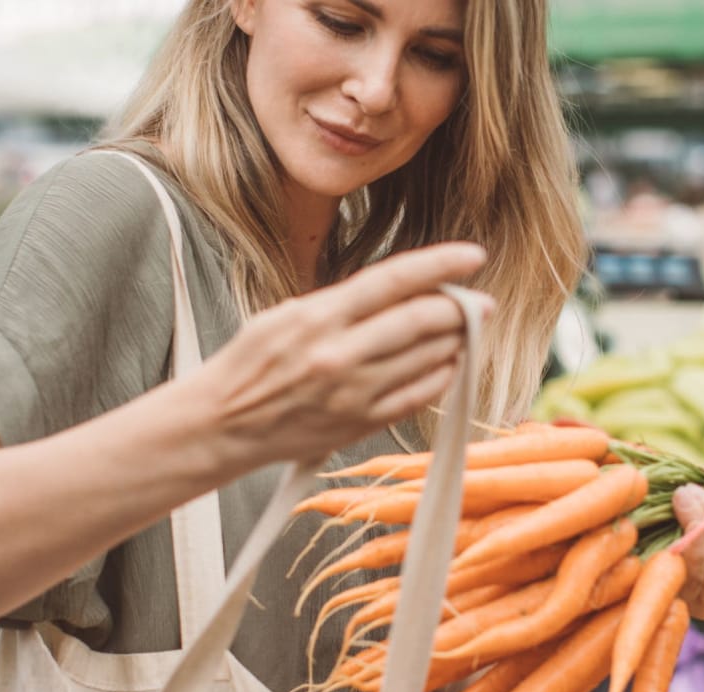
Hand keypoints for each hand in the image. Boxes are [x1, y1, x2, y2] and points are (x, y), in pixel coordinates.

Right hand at [189, 242, 490, 467]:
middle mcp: (340, 354)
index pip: (393, 280)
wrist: (222, 424)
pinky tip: (449, 364)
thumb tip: (399, 290)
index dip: (440, 264)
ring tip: (465, 332)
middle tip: (481, 303)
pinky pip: (420, 396)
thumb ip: (342, 303)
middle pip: (421, 321)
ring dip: (456, 342)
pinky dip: (443, 376)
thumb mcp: (287, 315)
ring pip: (428, 359)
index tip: (473, 255)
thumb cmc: (251, 363)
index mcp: (318, 317)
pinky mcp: (361, 423)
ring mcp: (353, 393)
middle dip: (461, 309)